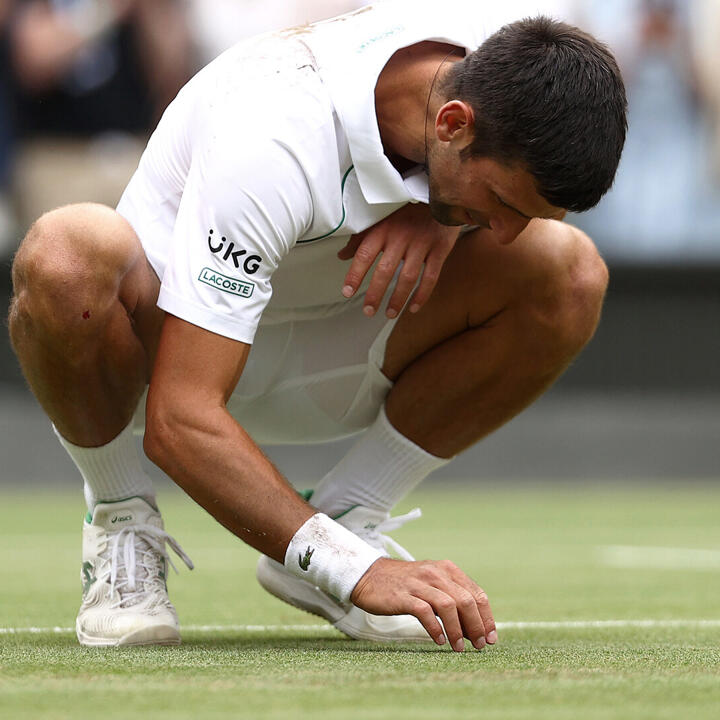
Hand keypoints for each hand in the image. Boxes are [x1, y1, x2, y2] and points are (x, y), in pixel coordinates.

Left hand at [338, 203, 457, 318]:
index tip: (347, 292)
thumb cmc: (405, 207)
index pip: (364, 254)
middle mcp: (401, 236)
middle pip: (385, 271)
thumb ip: (361, 238)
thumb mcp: (381, 217)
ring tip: (390, 313)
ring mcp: (422, 243)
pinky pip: (431, 277)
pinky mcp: (440, 248)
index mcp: (383, 228)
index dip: (355, 275)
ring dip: (398, 299)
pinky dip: (422, 295)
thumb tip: (342, 256)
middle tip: (368, 311)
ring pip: (408, 277)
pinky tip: (413, 307)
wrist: (439, 192)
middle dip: (375, 294)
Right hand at [350, 557, 496, 651]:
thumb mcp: (432, 585)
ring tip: (459, 648)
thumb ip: (452, 600)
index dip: (486, 617)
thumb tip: (475, 629)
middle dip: (476, 625)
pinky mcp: (403, 595)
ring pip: (448, 605)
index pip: (476, 593)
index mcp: (447, 569)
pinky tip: (439, 640)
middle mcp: (435, 573)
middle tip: (479, 645)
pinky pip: (424, 612)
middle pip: (466, 600)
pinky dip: (435, 628)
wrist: (368, 575)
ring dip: (458, 630)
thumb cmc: (404, 585)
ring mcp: (419, 583)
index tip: (491, 637)